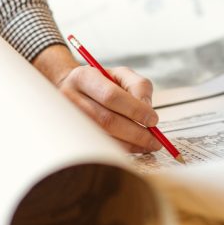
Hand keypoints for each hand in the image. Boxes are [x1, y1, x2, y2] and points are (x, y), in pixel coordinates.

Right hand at [33, 45, 161, 152]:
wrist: (74, 91)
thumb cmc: (102, 83)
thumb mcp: (122, 75)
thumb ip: (139, 86)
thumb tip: (147, 109)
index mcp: (84, 77)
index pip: (111, 96)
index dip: (135, 110)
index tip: (153, 120)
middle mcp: (71, 98)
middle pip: (106, 120)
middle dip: (135, 132)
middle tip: (154, 140)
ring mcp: (69, 120)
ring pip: (102, 136)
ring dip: (130, 144)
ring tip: (148, 145)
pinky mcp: (72, 135)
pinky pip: (99, 146)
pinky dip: (121, 149)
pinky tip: (134, 147)